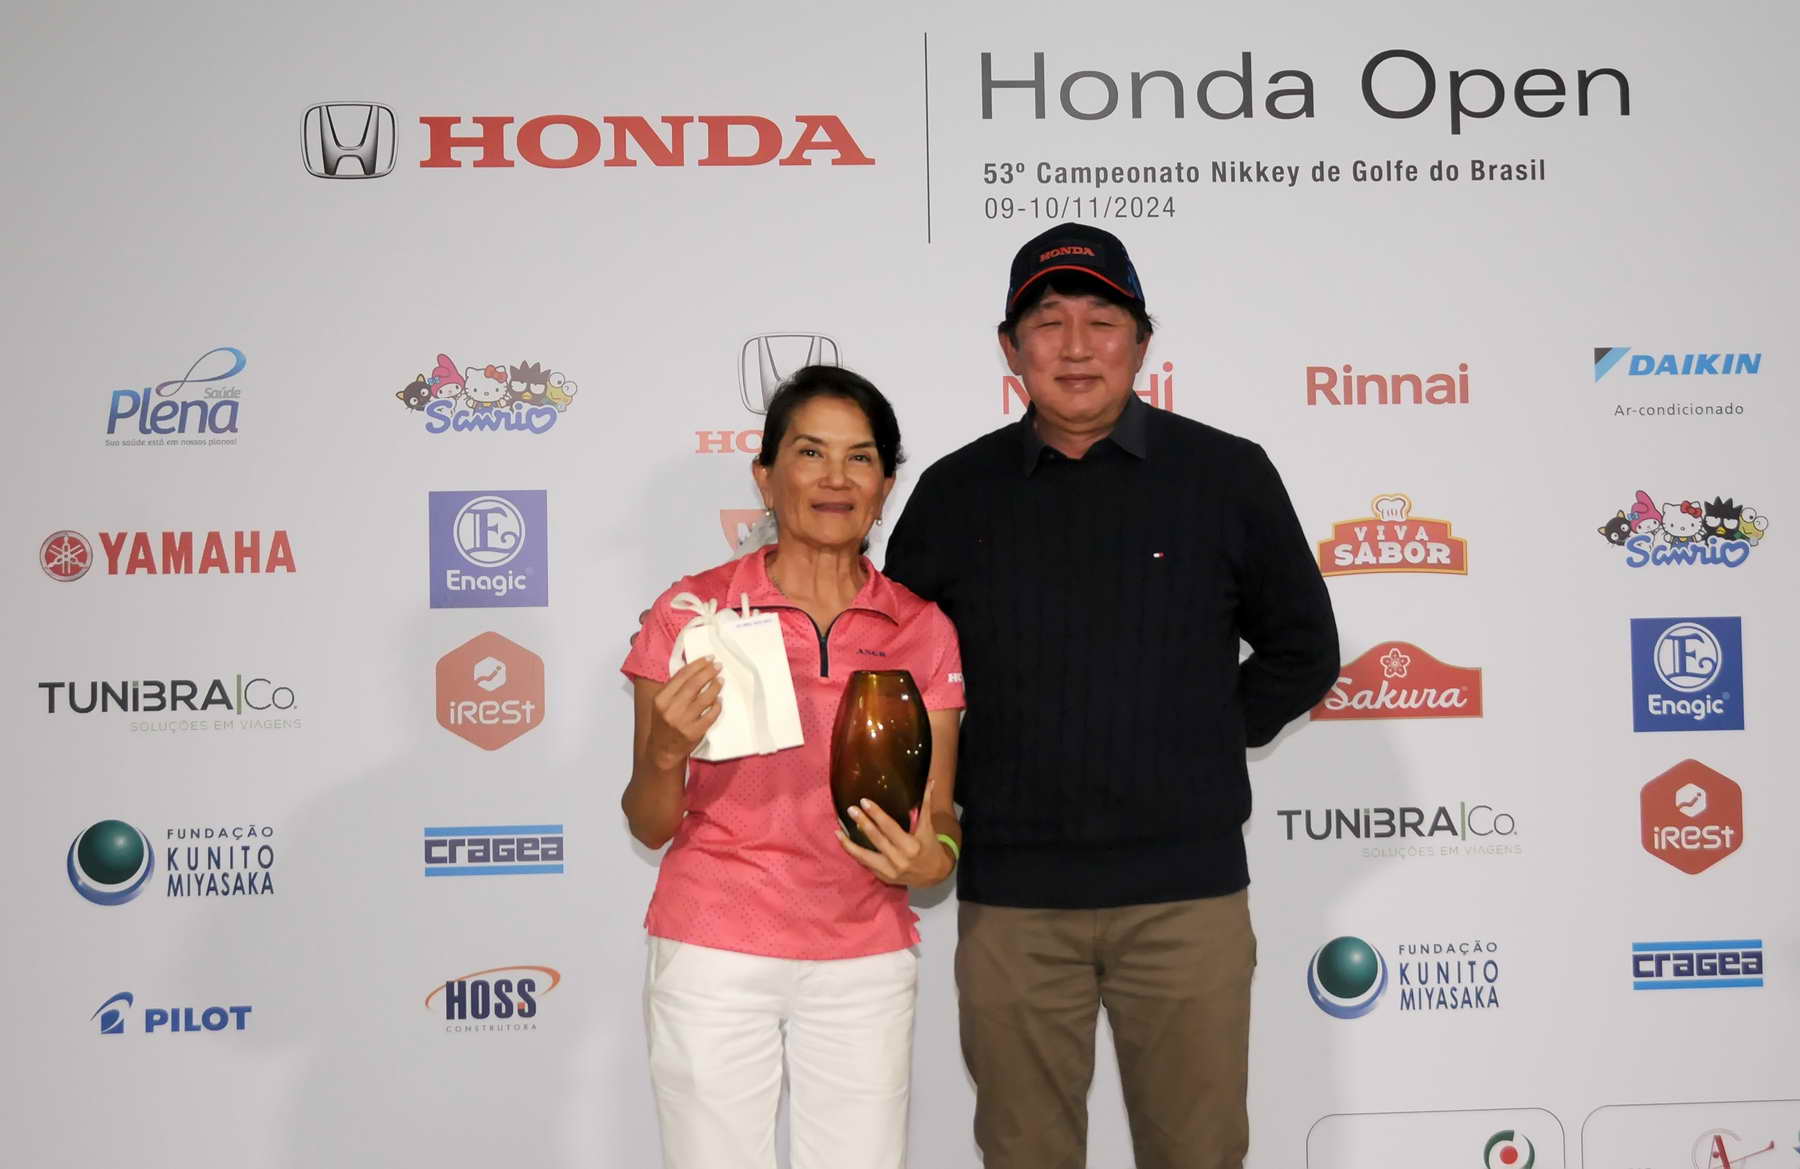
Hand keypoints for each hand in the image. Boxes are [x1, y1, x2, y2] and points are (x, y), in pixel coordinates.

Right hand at [646, 658, 721, 769]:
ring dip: (715, 687)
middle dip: (708, 672)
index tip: (708, 658)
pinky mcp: (694, 732)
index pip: (682, 676)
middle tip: (718, 666)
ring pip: (704, 698)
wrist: (663, 750)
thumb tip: (694, 668)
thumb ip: (674, 688)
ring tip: (721, 680)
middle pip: (694, 684)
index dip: (697, 665)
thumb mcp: (661, 704)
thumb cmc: (664, 724)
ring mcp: (683, 722)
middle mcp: (671, 709)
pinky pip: (710, 715)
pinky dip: (717, 706)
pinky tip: (719, 700)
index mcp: (661, 699)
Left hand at [836, 777, 954, 887]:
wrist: (935, 875)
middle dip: (862, 823)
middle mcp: (899, 860)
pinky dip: (854, 853)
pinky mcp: (883, 877)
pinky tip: (844, 842)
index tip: (864, 802)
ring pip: (864, 856)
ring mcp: (889, 871)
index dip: (876, 814)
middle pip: (876, 839)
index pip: (889, 827)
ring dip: (849, 844)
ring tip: (837, 831)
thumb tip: (930, 782)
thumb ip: (926, 804)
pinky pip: (865, 863)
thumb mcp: (928, 827)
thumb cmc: (930, 847)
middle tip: (851, 809)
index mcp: (910, 846)